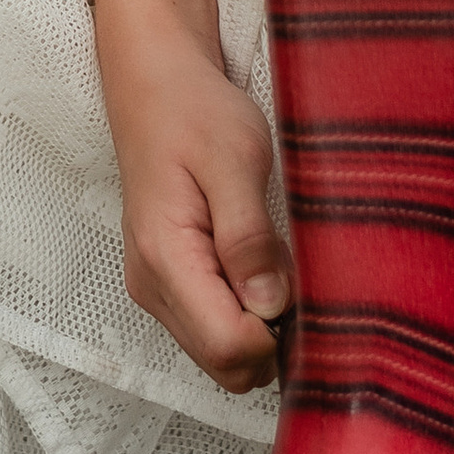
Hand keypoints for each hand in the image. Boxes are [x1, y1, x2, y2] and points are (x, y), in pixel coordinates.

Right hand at [103, 11, 291, 393]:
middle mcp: (153, 287)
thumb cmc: (194, 113)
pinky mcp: (169, 284)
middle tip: (294, 273)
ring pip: (220, 355)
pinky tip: (259, 265)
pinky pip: (213, 328)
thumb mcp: (235, 160)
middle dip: (272, 338)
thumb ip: (249, 237)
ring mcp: (157, 290)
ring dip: (260, 327)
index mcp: (165, 259)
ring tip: (275, 260)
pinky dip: (246, 313)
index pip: (227, 346)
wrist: (155, 87)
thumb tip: (271, 305)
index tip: (300, 285)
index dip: (276, 332)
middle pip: (225, 366)